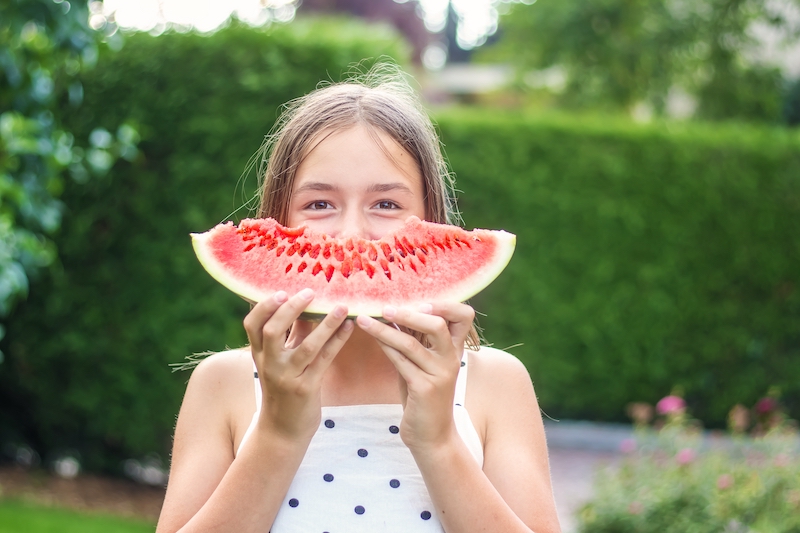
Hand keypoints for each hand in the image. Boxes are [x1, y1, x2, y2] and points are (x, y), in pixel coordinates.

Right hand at [243, 289, 353, 440]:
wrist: (283, 430)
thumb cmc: (284, 387)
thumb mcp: (280, 360)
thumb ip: (290, 332)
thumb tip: (305, 302)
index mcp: (260, 354)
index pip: (252, 324)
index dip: (264, 306)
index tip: (281, 291)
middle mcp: (270, 364)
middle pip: (273, 331)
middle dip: (290, 309)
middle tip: (310, 292)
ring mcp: (288, 377)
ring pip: (306, 346)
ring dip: (326, 324)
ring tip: (342, 307)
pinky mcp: (306, 388)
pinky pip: (324, 360)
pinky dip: (338, 341)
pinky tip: (349, 327)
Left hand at [356, 302, 474, 451]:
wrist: (432, 436)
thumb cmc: (423, 395)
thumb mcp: (424, 363)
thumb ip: (417, 339)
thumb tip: (395, 310)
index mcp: (455, 349)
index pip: (463, 315)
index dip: (445, 304)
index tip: (420, 301)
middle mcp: (451, 359)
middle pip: (438, 325)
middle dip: (410, 313)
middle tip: (386, 307)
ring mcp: (439, 374)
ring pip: (411, 343)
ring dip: (384, 329)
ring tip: (364, 319)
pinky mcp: (424, 389)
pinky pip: (400, 361)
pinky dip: (384, 346)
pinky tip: (372, 337)